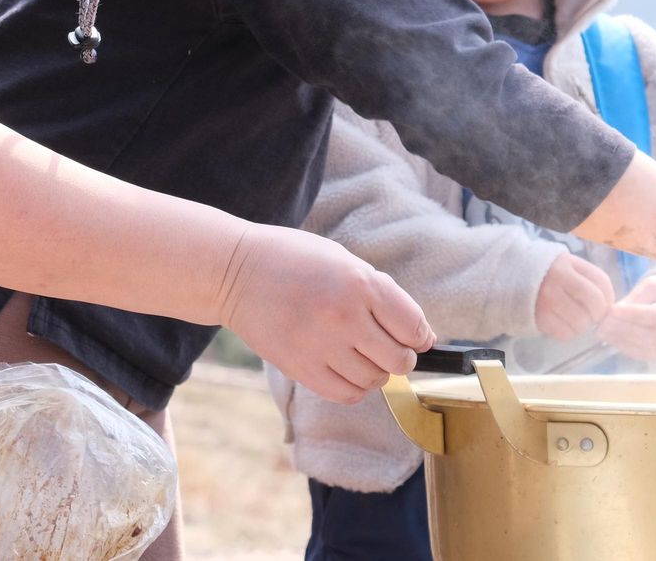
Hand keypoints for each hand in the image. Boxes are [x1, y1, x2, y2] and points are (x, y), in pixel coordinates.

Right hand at [218, 224, 433, 404]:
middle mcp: (344, 316)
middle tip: (387, 347)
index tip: (416, 338)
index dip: (420, 337)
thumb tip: (419, 335)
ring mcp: (321, 345)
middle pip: (398, 360)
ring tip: (359, 354)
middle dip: (400, 357)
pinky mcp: (300, 368)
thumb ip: (380, 294)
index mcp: (360, 283)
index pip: (413, 327)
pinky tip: (346, 369)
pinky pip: (346, 394)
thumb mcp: (343, 260)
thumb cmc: (294, 260)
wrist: (235, 271)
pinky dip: (355, 388)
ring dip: (375, 372)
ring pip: (374, 380)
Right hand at [533, 250, 612, 341]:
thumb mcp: (563, 265)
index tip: (604, 304)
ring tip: (574, 320)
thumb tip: (607, 303)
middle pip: (595, 302)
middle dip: (597, 314)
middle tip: (591, 316)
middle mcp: (559, 278)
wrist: (506, 277)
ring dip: (582, 326)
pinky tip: (562, 325)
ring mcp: (548, 298)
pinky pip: (566, 333)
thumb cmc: (542, 273)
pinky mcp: (540, 316)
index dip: (608, 297)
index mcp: (568, 262)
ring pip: (581, 321)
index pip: (601, 281)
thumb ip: (584, 277)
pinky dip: (569, 333)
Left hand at [598, 273, 655, 361]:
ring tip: (602, 330)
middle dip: (622, 328)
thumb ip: (636, 298)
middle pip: (649, 335)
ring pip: (642, 347)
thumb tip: (615, 312)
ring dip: (619, 339)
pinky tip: (610, 338)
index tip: (612, 309)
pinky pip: (640, 354)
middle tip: (603, 321)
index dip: (633, 314)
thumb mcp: (653, 287)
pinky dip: (623, 347)